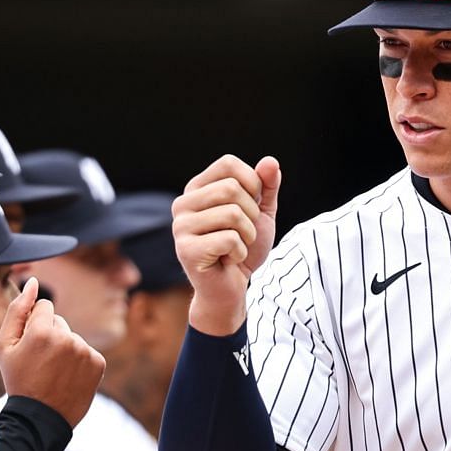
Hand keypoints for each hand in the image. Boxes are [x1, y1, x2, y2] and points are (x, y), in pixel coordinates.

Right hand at [0, 280, 105, 425]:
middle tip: (40, 363)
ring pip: (73, 337)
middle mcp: (68, 337)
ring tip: (53, 372)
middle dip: (50, 336)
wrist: (40, 419)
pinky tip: (67, 377)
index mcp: (42, 331)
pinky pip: (87, 351)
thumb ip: (17, 309)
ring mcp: (85, 351)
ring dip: (65, 349)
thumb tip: (33, 282)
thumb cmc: (18, 380)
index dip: (35, 325)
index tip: (31, 345)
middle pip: (60, 321)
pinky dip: (79, 361)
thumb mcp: (4, 345)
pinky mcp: (99, 363)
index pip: (45, 306)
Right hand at [172, 154, 279, 335]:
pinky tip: (228, 260)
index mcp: (197, 188)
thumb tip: (270, 161)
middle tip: (243, 233)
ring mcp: (180, 227)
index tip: (252, 206)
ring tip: (236, 247)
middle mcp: (183, 203)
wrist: (231, 288)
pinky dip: (239, 253)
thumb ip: (266, 187)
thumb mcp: (261, 213)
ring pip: (232, 214)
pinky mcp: (186, 250)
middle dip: (251, 214)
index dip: (252, 182)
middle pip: (231, 188)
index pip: (228, 163)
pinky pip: (229, 240)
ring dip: (247, 235)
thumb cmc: (242, 248)